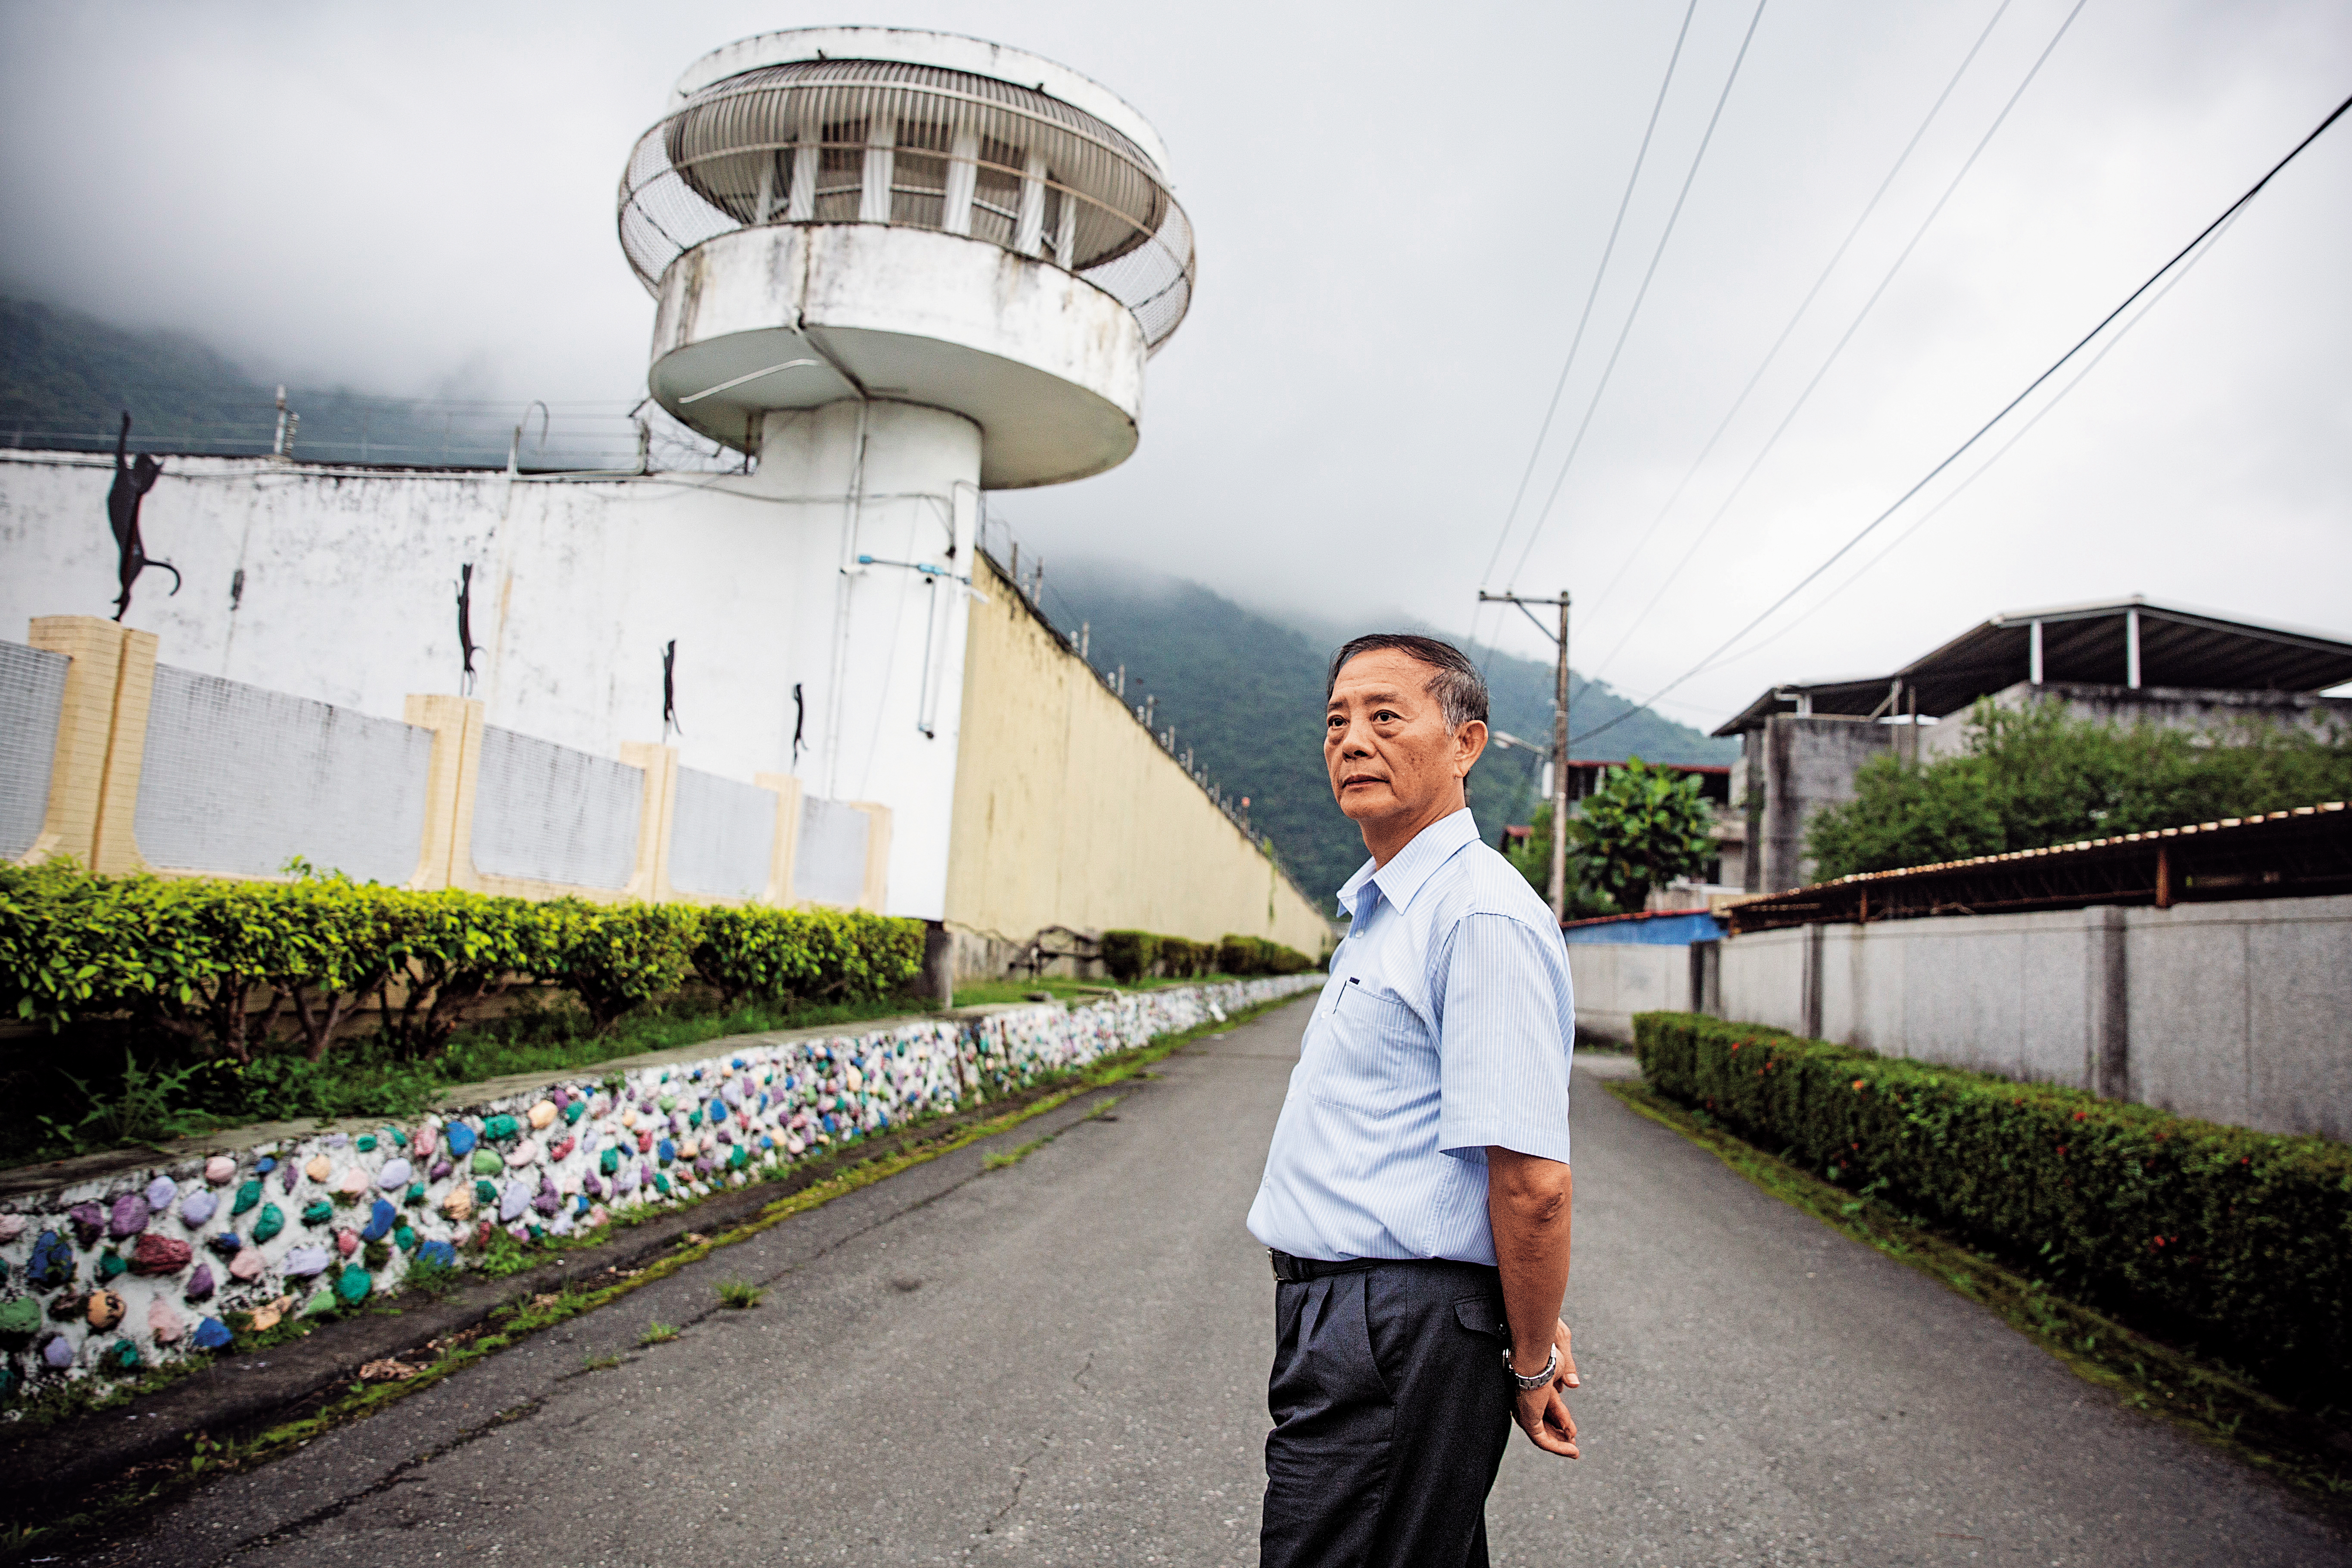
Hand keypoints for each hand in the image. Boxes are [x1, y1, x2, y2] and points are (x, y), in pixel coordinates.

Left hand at [1510, 1318, 1578, 1457]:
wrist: (1533, 1350)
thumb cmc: (1545, 1350)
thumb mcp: (1560, 1363)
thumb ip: (1567, 1373)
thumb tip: (1573, 1386)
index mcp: (1531, 1386)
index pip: (1546, 1406)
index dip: (1560, 1417)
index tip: (1570, 1427)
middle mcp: (1525, 1400)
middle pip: (1544, 1423)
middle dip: (1559, 1434)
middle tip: (1572, 1442)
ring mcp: (1525, 1410)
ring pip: (1543, 1435)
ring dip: (1560, 1444)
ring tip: (1575, 1452)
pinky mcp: (1528, 1418)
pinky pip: (1543, 1440)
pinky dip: (1558, 1447)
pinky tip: (1571, 1450)